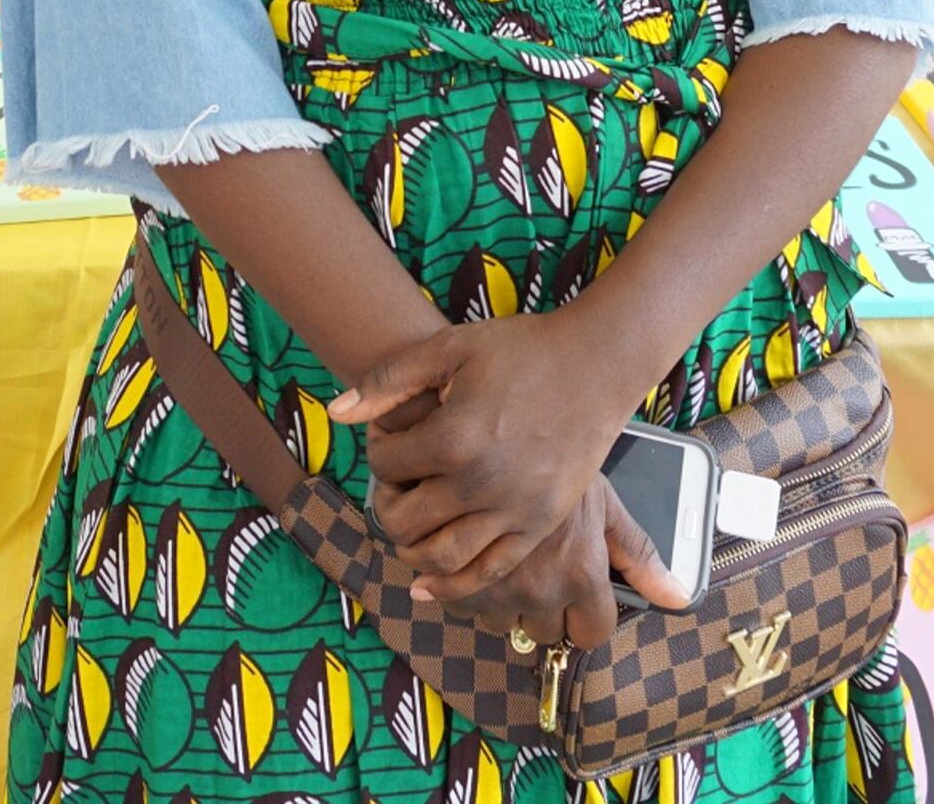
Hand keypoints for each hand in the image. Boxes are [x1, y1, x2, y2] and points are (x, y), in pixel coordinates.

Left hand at [329, 313, 649, 595]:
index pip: (387, 464)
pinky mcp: (539, 525)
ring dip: (411, 551)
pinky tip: (427, 586)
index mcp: (455, 437)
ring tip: (406, 534)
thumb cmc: (522, 349)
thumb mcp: (450, 348)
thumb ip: (389, 380)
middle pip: (406, 519)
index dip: (379, 451)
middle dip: (387, 505)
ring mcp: (515, 510)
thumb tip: (337, 414)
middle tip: (392, 490)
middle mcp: (482, 482)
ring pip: (442, 557)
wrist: (597, 365)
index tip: (391, 439)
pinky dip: (453, 586)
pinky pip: (489, 572)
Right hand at [412, 475, 688, 646]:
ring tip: (509, 562)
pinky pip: (468, 609)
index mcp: (582, 573)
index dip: (585, 619)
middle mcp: (541, 589)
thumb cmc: (555, 465)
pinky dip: (471, 591)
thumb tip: (680, 599)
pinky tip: (477, 558)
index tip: (577, 603)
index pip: (592, 634)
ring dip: (507, 603)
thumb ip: (639, 556)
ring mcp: (497, 588)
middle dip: (544, 610)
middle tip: (539, 570)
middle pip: (546, 633)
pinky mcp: (456, 582)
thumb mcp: (604, 505)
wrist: (491, 436)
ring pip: (506, 624)